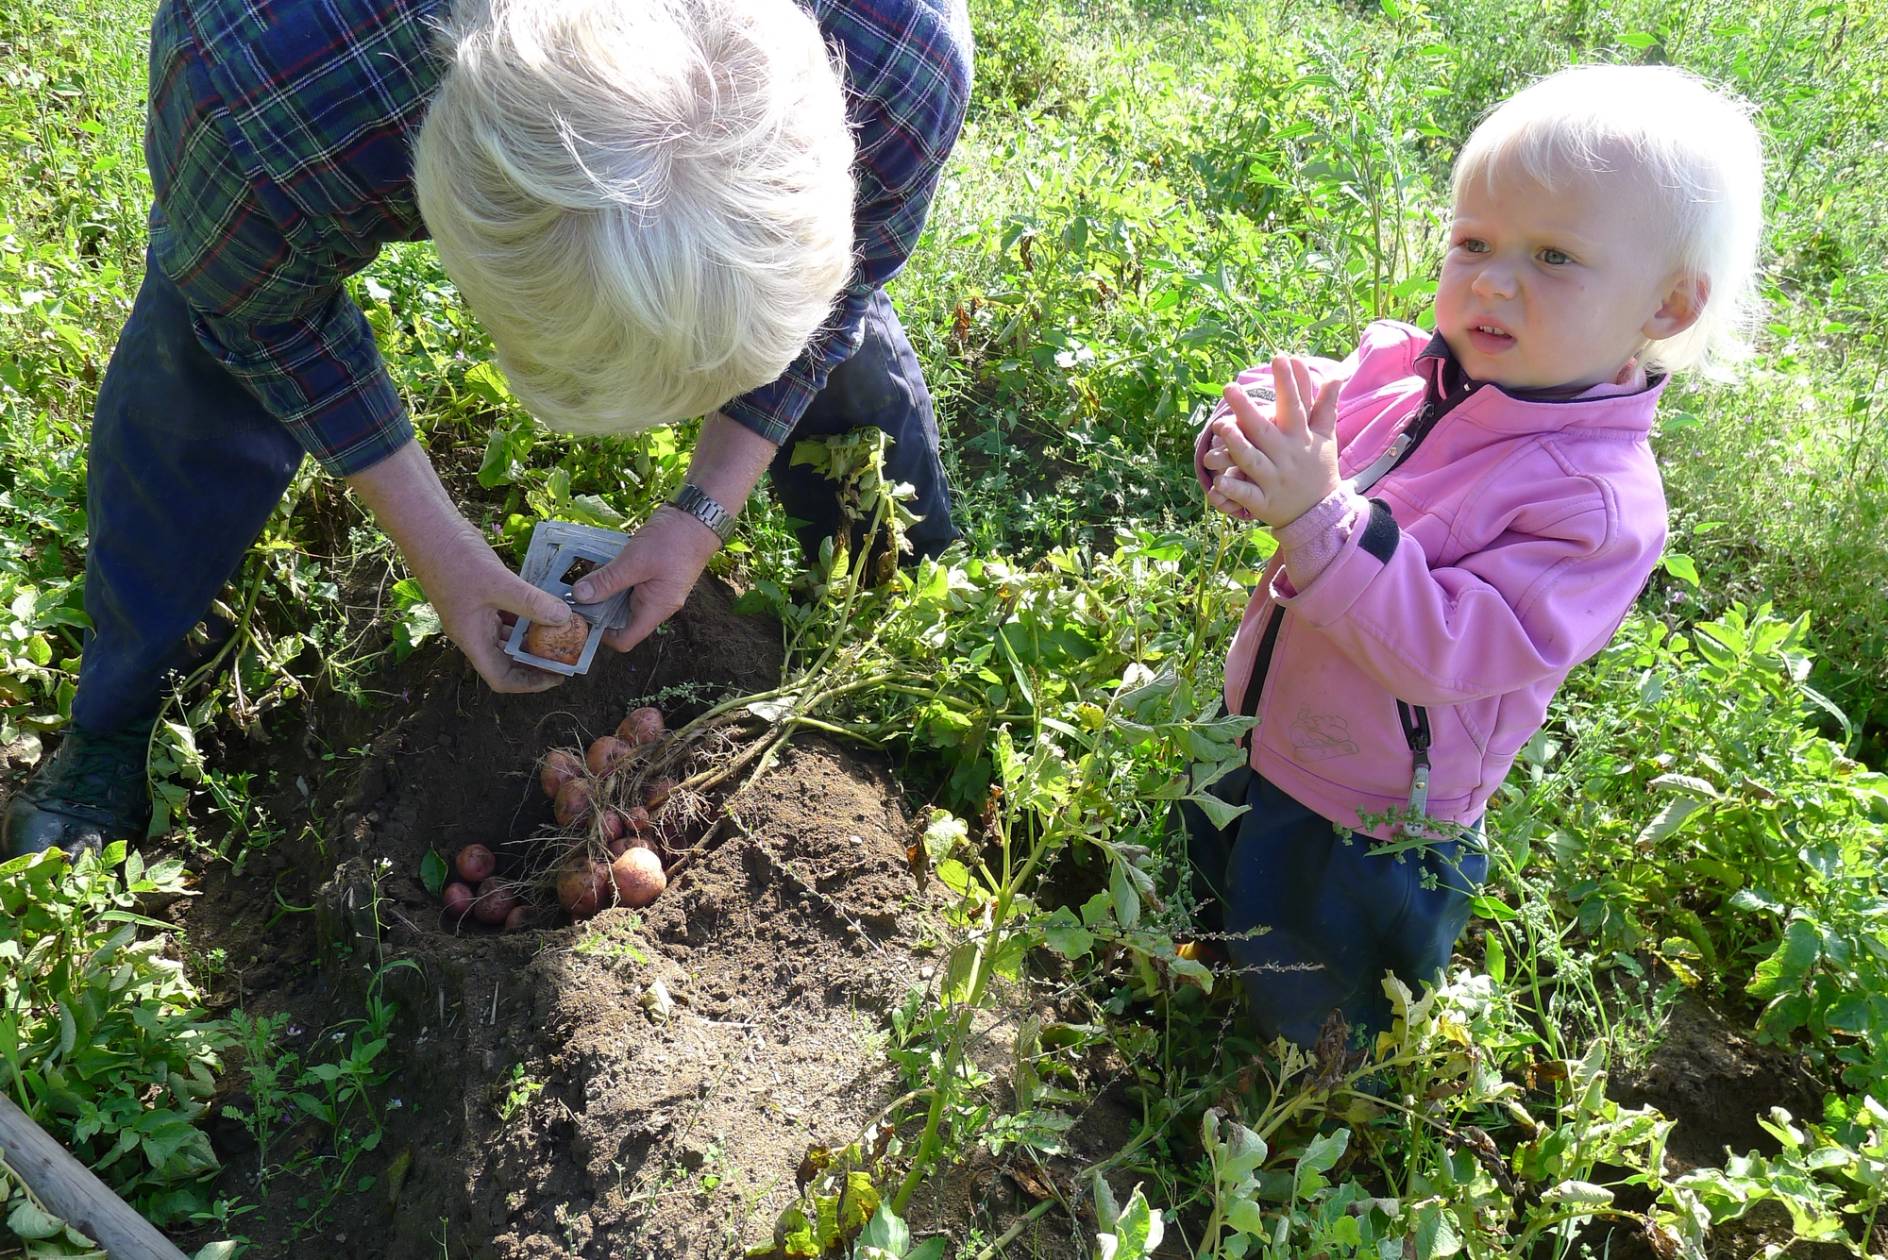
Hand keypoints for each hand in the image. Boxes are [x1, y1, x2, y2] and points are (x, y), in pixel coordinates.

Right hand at [405, 525, 576, 692]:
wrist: (429, 527)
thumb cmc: (454, 558)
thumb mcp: (497, 582)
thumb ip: (531, 602)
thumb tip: (564, 619)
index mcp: (472, 638)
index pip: (500, 678)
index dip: (529, 683)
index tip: (558, 676)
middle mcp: (474, 631)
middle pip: (508, 659)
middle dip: (538, 660)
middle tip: (569, 652)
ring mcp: (478, 613)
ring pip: (510, 635)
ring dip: (535, 636)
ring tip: (565, 631)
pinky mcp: (483, 596)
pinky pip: (510, 614)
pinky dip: (529, 614)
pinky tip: (549, 606)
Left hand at [571, 505, 723, 655]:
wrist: (699, 516)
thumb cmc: (673, 541)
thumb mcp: (635, 560)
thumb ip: (607, 580)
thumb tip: (579, 596)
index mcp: (656, 609)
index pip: (625, 639)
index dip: (601, 634)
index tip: (582, 616)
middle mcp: (656, 604)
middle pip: (621, 620)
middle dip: (598, 608)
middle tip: (576, 592)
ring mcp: (656, 590)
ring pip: (623, 600)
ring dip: (605, 589)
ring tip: (587, 574)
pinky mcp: (653, 575)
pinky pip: (629, 584)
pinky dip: (615, 577)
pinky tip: (602, 562)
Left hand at [1205, 355, 1340, 527]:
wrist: (1320, 513)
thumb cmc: (1318, 468)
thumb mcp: (1325, 437)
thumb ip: (1326, 406)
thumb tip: (1336, 375)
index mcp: (1300, 438)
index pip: (1294, 406)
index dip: (1288, 382)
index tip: (1281, 357)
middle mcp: (1287, 457)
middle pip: (1265, 430)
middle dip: (1248, 409)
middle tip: (1229, 388)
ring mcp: (1274, 481)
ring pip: (1253, 462)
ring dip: (1237, 446)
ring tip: (1220, 426)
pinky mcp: (1264, 503)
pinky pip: (1246, 496)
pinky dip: (1233, 490)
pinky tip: (1218, 481)